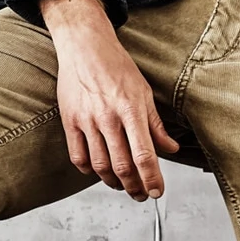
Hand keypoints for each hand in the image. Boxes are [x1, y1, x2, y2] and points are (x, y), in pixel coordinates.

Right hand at [40, 0, 178, 200]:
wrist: (84, 46)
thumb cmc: (116, 66)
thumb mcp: (143, 92)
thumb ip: (156, 125)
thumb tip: (170, 148)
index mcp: (131, 110)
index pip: (144, 155)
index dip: (152, 179)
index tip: (157, 191)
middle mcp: (108, 118)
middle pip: (122, 166)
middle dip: (135, 187)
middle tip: (141, 194)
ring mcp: (86, 120)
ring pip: (100, 166)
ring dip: (113, 182)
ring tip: (122, 186)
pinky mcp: (69, 121)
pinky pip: (78, 156)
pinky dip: (88, 170)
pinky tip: (98, 171)